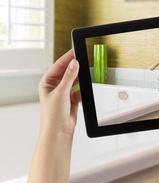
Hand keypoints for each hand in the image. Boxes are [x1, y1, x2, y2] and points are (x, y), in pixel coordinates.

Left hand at [29, 50, 79, 182]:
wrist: (59, 132)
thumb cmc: (53, 115)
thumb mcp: (61, 92)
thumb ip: (69, 77)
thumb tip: (74, 63)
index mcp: (47, 83)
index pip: (58, 66)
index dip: (67, 58)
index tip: (75, 50)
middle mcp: (55, 87)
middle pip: (67, 72)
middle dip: (75, 66)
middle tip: (84, 58)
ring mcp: (64, 93)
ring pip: (74, 80)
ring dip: (80, 77)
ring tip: (87, 70)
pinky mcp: (72, 99)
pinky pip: (79, 89)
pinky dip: (83, 87)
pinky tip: (86, 84)